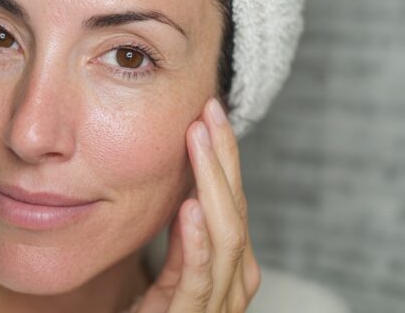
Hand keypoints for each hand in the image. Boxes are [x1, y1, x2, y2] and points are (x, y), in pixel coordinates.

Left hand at [136, 98, 260, 312]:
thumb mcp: (167, 281)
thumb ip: (185, 247)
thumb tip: (190, 196)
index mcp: (227, 274)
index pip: (232, 206)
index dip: (226, 160)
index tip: (210, 114)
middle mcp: (230, 289)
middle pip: (237, 215)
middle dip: (225, 161)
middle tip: (210, 113)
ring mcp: (214, 308)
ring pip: (228, 241)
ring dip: (213, 186)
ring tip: (199, 142)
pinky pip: (198, 283)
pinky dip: (198, 244)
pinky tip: (190, 208)